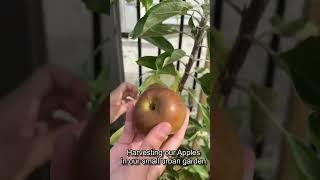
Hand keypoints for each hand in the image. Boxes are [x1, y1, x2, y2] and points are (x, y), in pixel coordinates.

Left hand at [0, 64, 88, 178]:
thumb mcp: (29, 151)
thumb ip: (62, 138)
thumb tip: (93, 127)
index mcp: (22, 102)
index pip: (49, 75)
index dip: (71, 80)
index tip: (87, 98)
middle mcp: (23, 106)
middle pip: (54, 91)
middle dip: (76, 99)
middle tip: (91, 116)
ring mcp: (22, 121)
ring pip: (51, 108)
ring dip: (71, 114)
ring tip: (85, 128)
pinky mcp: (22, 135)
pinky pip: (46, 124)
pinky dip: (62, 128)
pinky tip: (71, 140)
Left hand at [110, 82, 137, 122]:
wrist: (100, 120)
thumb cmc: (107, 114)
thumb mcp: (119, 109)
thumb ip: (128, 105)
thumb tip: (136, 102)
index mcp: (116, 94)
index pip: (125, 85)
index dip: (132, 87)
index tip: (137, 92)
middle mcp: (116, 96)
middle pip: (126, 90)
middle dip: (133, 92)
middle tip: (138, 97)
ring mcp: (115, 100)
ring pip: (125, 96)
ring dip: (131, 98)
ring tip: (136, 102)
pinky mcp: (115, 105)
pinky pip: (123, 101)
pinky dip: (128, 102)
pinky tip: (131, 107)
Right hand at [110, 103, 189, 179]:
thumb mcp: (141, 164)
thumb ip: (152, 145)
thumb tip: (167, 125)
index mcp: (159, 158)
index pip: (174, 139)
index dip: (181, 125)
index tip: (186, 110)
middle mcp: (150, 151)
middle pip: (160, 130)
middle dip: (163, 115)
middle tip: (166, 99)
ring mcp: (136, 148)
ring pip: (143, 127)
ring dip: (145, 114)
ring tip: (148, 99)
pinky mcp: (123, 146)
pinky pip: (129, 130)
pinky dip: (130, 119)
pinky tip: (131, 107)